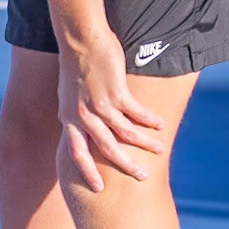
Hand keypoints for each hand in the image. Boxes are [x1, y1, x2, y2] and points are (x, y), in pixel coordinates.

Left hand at [57, 35, 164, 191]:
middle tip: (141, 176)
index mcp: (68, 117)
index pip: (76, 153)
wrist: (80, 38)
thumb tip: (77, 122)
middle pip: (106, 150)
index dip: (87, 172)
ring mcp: (99, 104)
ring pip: (126, 133)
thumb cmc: (75, 63)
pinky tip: (161, 124)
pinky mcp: (115, 92)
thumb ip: (74, 111)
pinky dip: (150, 121)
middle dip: (125, 165)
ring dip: (145, 143)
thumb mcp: (67, 93)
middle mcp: (83, 115)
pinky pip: (137, 113)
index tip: (97, 189)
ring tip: (159, 149)